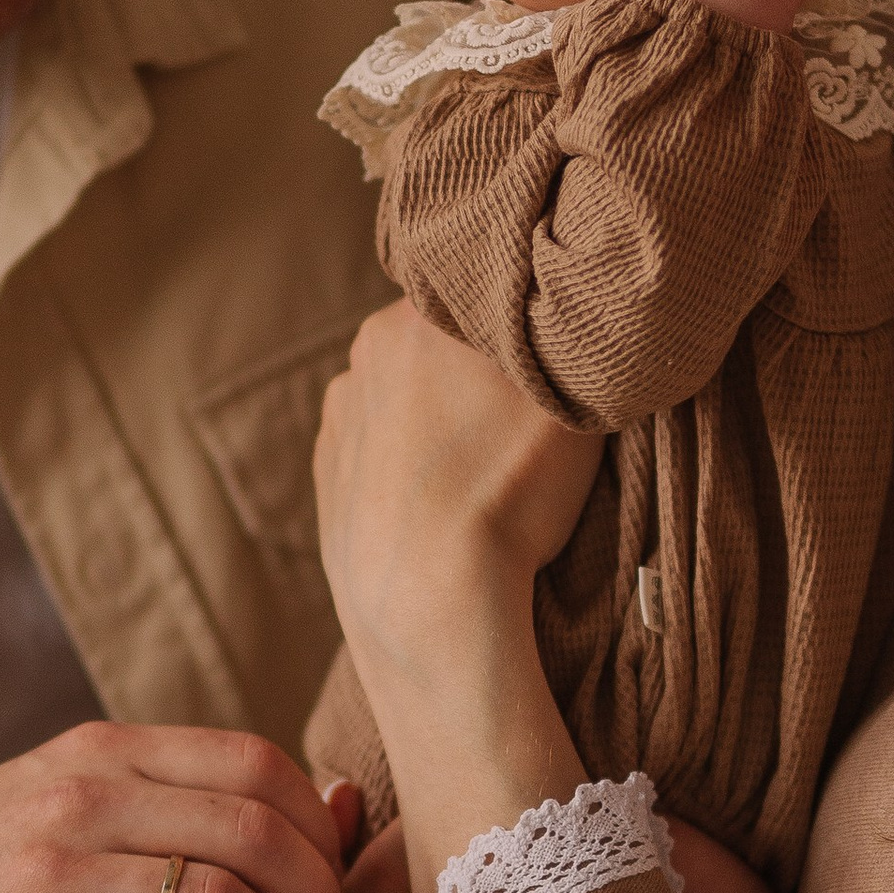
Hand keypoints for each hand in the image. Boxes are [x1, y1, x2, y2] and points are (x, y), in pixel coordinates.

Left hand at [313, 304, 602, 691]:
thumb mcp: (568, 400)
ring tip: (479, 471)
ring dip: (436, 417)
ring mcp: (338, 418)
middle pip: (436, 344)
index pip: (477, 292)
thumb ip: (561, 348)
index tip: (544, 358)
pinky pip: (376, 448)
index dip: (516, 324)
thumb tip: (565, 327)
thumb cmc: (505, 492)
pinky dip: (405, 463)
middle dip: (472, 370)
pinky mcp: (326, 475)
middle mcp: (364, 355)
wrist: (429, 600)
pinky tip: (440, 498)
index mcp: (414, 318)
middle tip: (517, 419)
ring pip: (403, 397)